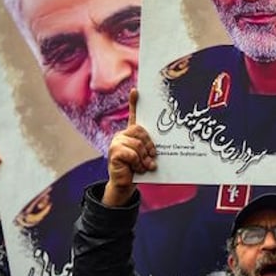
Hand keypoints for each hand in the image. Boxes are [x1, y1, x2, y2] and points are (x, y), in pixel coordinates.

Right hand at [104, 89, 156, 206]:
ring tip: (144, 167)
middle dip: (149, 146)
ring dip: (144, 159)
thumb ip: (150, 147)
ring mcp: (116, 142)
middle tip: (152, 158)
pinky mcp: (114, 152)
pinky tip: (136, 169)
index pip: (133, 115)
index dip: (134, 102)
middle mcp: (122, 135)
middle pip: (140, 131)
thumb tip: (161, 145)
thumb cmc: (138, 169)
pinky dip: (138, 163)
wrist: (125, 185)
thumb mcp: (146, 156)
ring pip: (138, 145)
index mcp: (131, 134)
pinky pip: (132, 154)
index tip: (136, 90)